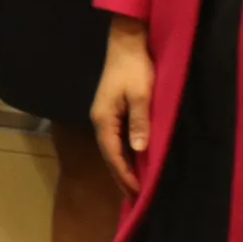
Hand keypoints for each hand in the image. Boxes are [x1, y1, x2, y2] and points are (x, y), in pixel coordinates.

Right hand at [90, 21, 155, 195]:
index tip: (137, 193)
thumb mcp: (141, 95)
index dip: (124, 175)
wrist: (127, 43)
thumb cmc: (135, 68)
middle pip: (109, 155)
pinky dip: (124, 154)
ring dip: (122, 166)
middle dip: (121, 176)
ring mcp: (105, 115)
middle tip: (135, 198)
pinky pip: (117, 139)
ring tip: (134, 185)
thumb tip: (138, 150)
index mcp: (104, 119)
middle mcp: (101, 120)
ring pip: (112, 148)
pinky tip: (133, 160)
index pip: (113, 155)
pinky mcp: (112, 110)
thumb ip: (139, 123)